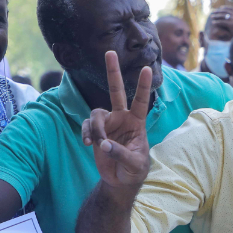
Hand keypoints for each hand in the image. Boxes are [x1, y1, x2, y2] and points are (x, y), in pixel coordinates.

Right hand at [81, 51, 152, 190]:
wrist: (121, 180)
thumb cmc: (135, 170)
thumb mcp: (135, 164)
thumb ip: (121, 153)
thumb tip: (104, 145)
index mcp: (137, 122)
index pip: (140, 100)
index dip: (142, 85)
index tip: (146, 68)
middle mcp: (121, 118)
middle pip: (115, 90)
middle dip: (113, 72)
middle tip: (109, 52)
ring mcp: (108, 123)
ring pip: (96, 113)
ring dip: (96, 129)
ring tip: (99, 145)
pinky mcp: (96, 132)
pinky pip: (88, 125)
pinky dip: (87, 133)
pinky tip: (89, 144)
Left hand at [209, 6, 232, 34]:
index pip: (232, 9)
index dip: (226, 8)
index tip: (221, 8)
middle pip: (226, 11)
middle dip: (219, 11)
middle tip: (214, 11)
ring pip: (223, 16)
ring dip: (216, 16)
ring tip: (212, 16)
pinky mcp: (231, 24)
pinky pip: (222, 22)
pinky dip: (217, 22)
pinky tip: (213, 22)